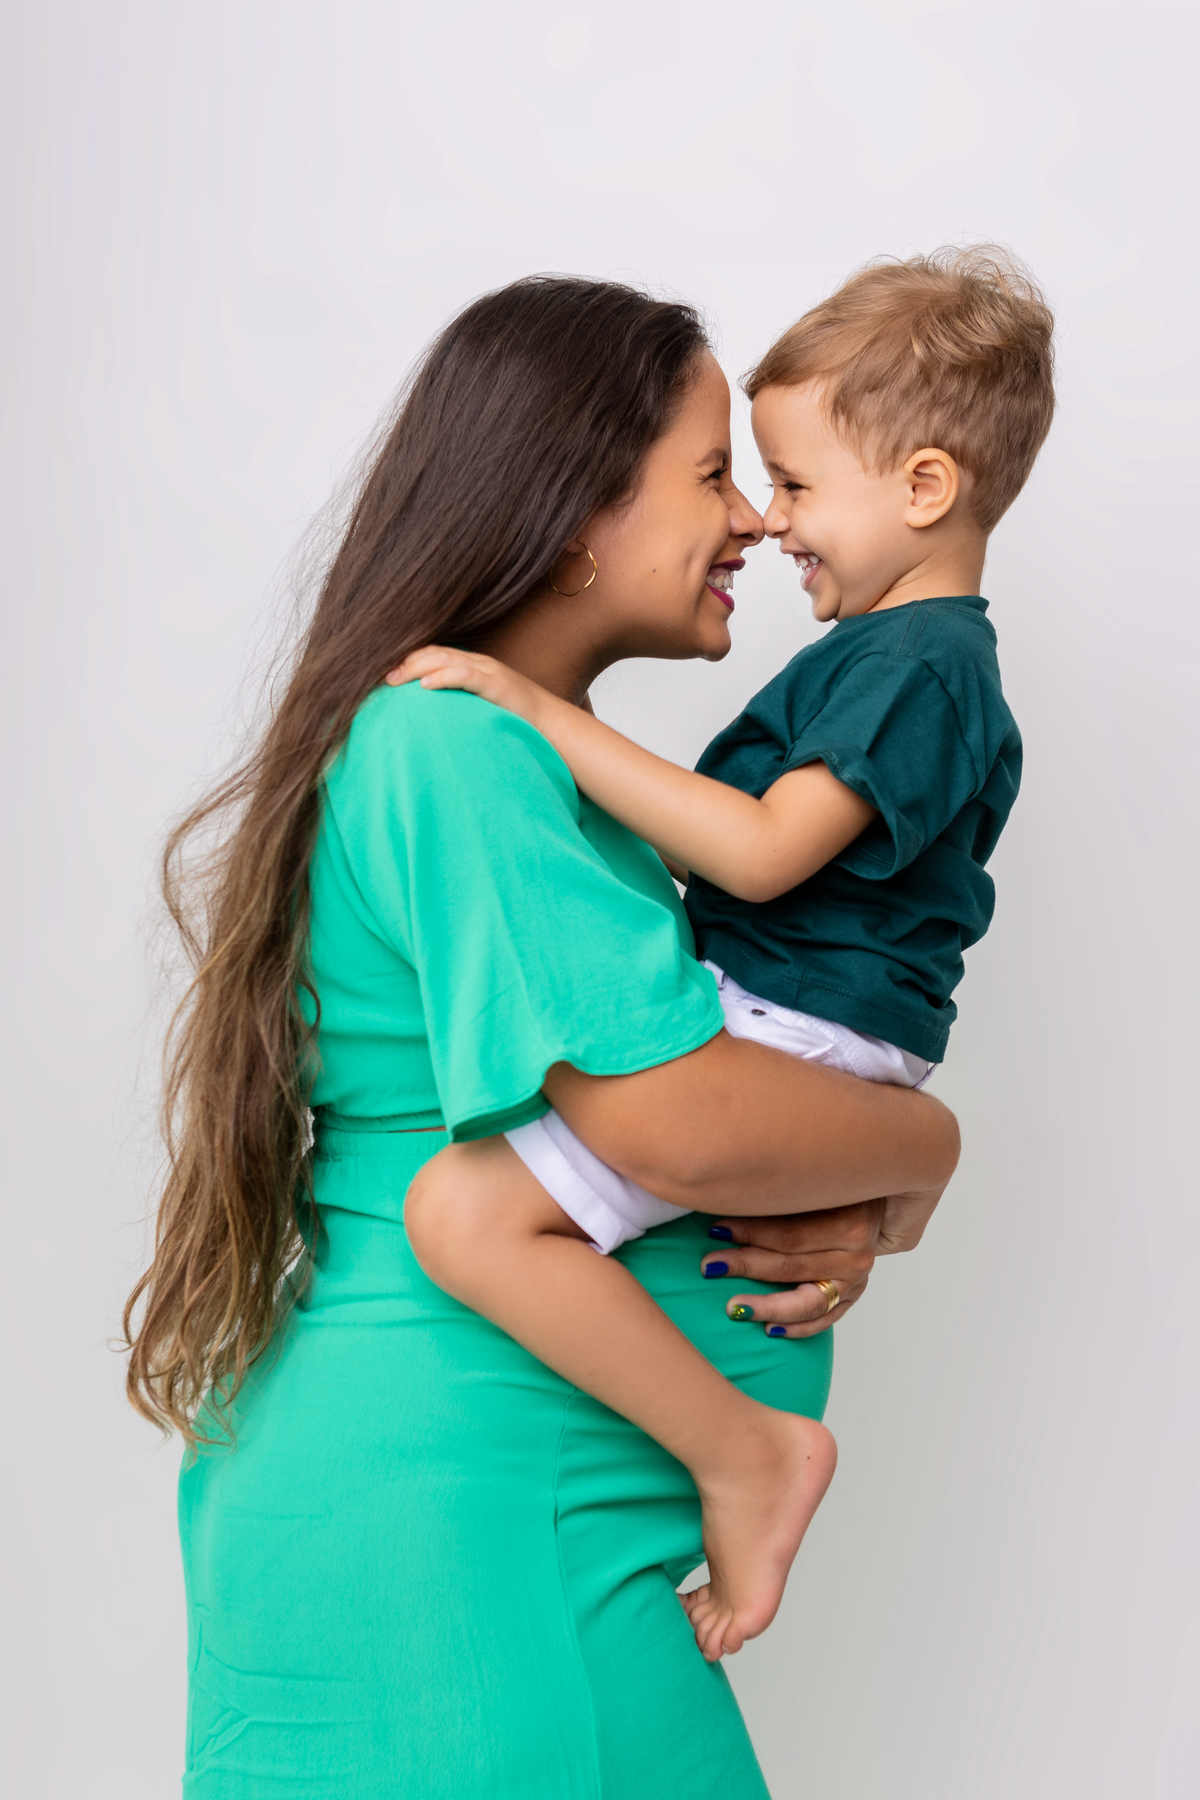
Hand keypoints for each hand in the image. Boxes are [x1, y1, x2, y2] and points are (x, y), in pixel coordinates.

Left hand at [386, 646, 551, 730]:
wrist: (551, 723)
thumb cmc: (514, 719)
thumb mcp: (481, 707)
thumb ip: (459, 703)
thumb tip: (431, 715)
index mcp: (472, 665)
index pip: (433, 655)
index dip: (407, 661)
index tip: (382, 674)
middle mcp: (478, 662)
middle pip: (434, 653)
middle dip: (404, 663)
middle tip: (380, 677)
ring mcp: (488, 671)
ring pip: (445, 660)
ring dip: (416, 668)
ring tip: (394, 679)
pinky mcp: (497, 684)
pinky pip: (466, 676)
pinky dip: (443, 677)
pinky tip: (425, 686)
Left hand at [698, 1187, 942, 1337]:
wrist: (877, 1206)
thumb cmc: (835, 1193)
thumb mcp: (817, 1188)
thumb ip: (783, 1198)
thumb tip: (728, 1198)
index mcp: (848, 1223)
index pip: (789, 1234)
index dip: (750, 1232)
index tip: (716, 1229)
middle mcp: (855, 1256)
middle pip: (792, 1266)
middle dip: (746, 1266)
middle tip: (710, 1266)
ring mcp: (855, 1282)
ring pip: (807, 1302)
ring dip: (767, 1306)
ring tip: (734, 1308)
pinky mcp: (852, 1298)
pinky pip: (824, 1321)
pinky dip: (797, 1327)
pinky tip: (769, 1330)